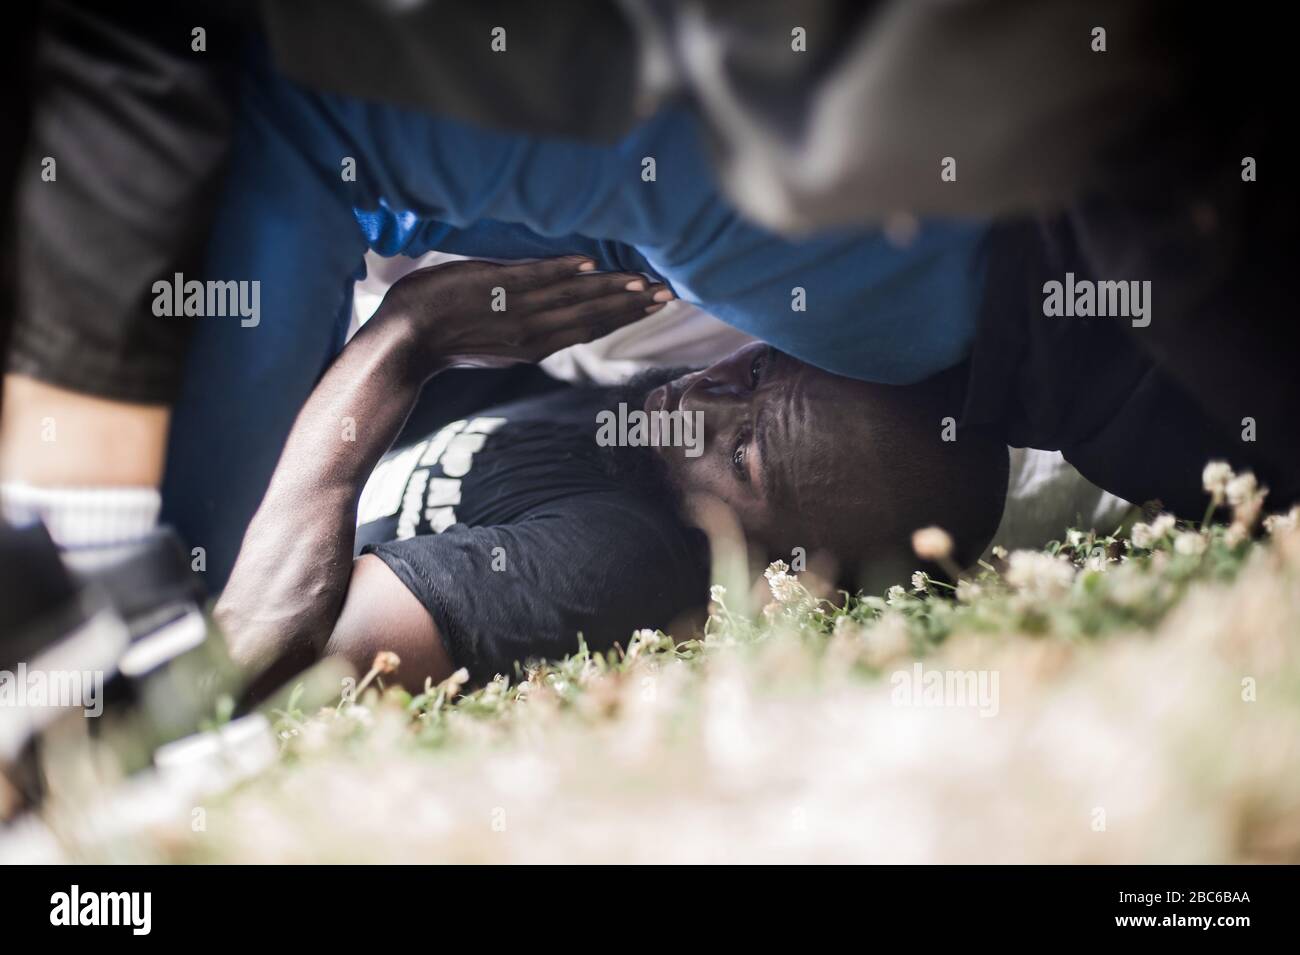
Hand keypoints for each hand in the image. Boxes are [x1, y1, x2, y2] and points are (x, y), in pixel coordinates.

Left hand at [370, 256, 673, 370]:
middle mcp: (532, 333)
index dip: (624, 316)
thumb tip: (547, 322)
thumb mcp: (494, 344)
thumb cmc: (444, 338)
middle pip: (593, 315)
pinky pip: (536, 278)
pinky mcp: (494, 288)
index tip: (652, 305)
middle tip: (667, 294)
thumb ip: (524, 333)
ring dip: (610, 289)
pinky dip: (563, 271)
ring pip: (572, 298)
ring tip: (642, 281)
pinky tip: (589, 263)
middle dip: (632, 305)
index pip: (590, 327)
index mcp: (534, 346)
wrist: (405, 342)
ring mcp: (515, 310)